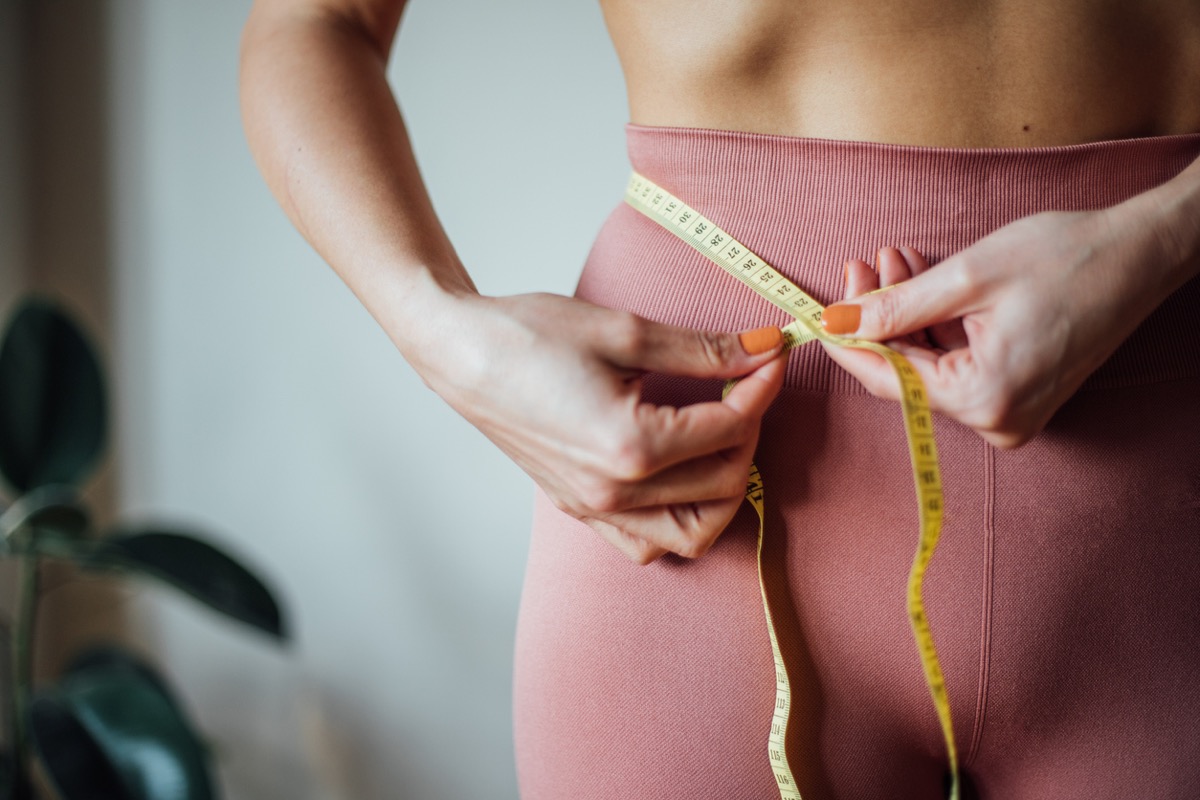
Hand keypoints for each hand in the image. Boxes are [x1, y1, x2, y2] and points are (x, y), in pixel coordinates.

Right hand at [415, 292, 784, 562]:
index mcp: (629, 446)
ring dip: (723, 488)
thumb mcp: (623, 332)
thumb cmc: (528, 334)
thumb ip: (702, 350)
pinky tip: (680, 473)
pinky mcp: (579, 509)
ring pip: (692, 533)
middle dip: (750, 430)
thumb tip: (761, 348)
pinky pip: (647, 543)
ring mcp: (594, 509)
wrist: (460, 354)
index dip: (761, 387)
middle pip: (722, 482)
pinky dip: (678, 518)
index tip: (772, 354)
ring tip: (721, 435)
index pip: (727, 428)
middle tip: (747, 384)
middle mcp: (614, 492)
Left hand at [819, 208, 1174, 447]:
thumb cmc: (1066, 259)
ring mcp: (1010, 413)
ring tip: (893, 260)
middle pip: (907, 372)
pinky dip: (935, 324)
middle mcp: (997, 421)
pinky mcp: (1017, 395)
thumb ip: (895, 307)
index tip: (820, 310)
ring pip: (929, 364)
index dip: (848, 343)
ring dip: (905, 313)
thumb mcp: (967, 276)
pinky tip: (920, 279)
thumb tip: (838, 323)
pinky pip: (957, 363)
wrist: (1141, 254)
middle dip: (878, 317)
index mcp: (984, 399)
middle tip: (862, 265)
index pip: (887, 379)